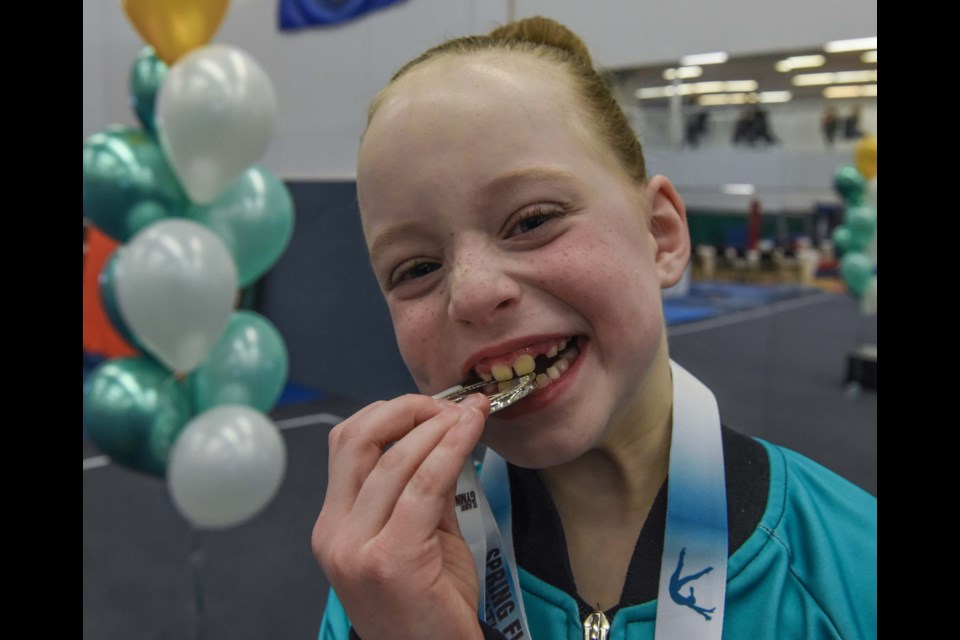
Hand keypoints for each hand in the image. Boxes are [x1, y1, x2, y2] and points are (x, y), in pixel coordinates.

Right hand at [312, 393, 490, 639]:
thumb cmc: (429, 607)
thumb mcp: (419, 537)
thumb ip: (422, 489)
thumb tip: (445, 434)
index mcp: (333, 526)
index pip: (346, 445)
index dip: (388, 413)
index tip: (429, 406)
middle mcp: (335, 534)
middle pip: (358, 441)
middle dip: (407, 410)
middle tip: (449, 405)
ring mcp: (356, 548)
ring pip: (394, 460)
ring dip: (437, 426)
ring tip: (470, 414)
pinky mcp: (391, 559)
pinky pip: (424, 485)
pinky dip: (451, 449)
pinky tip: (471, 431)